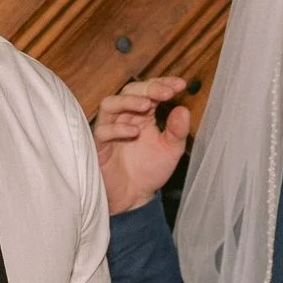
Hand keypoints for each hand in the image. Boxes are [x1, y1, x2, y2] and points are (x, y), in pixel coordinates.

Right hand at [93, 76, 192, 213]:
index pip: (150, 91)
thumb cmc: (149, 170)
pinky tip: (135, 132)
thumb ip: (177, 131)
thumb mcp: (171, 150)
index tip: (181, 85)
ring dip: (128, 101)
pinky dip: (118, 129)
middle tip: (166, 93)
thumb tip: (183, 109)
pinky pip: (103, 131)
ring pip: (110, 105)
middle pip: (129, 91)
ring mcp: (110, 129)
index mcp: (142, 114)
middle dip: (148, 88)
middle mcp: (124, 117)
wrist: (134, 198)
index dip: (163, 84)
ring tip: (147, 105)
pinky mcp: (99, 145)